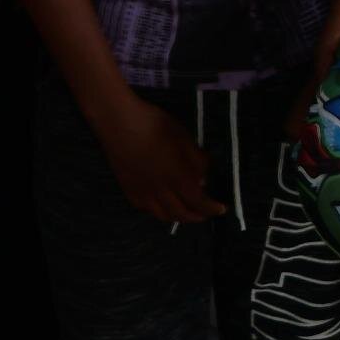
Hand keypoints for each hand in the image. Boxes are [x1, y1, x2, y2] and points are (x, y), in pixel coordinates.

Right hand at [96, 96, 225, 225]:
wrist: (118, 122)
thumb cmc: (154, 125)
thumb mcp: (184, 138)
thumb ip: (197, 160)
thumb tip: (204, 177)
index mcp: (177, 177)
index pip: (199, 202)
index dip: (211, 208)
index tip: (221, 209)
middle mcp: (160, 191)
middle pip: (181, 213)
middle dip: (197, 216)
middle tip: (205, 213)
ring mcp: (142, 192)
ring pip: (163, 215)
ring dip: (178, 216)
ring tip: (186, 211)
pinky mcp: (128, 189)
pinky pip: (146, 209)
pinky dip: (158, 211)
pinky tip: (162, 204)